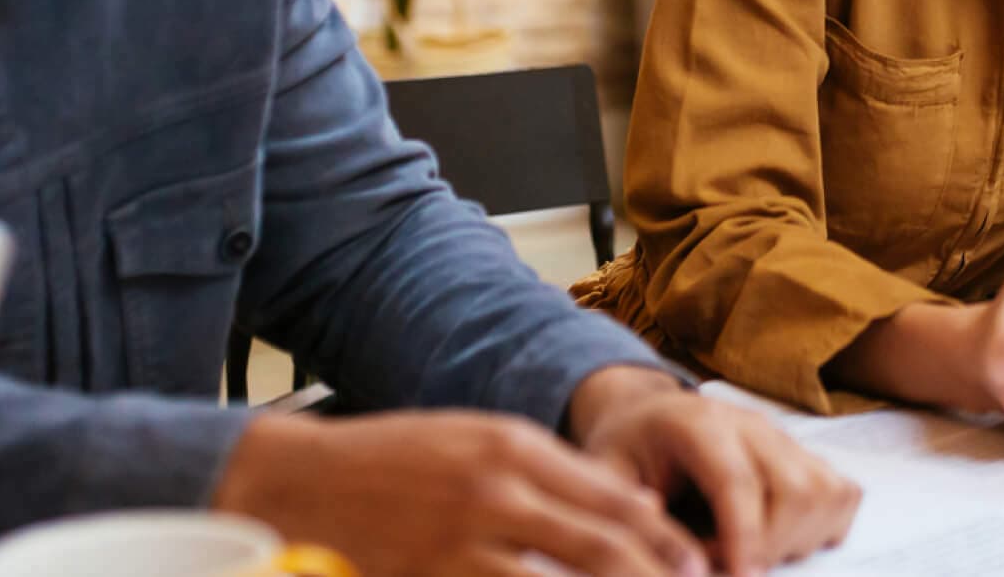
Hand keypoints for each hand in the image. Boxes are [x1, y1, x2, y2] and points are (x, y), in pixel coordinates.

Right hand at [213, 407, 710, 576]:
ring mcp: (462, 542)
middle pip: (599, 544)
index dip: (660, 535)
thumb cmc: (403, 456)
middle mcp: (497, 493)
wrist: (307, 482)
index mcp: (515, 449)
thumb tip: (634, 506)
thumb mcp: (485, 439)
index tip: (697, 561)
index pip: (611, 496)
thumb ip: (557, 471)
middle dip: (653, 573)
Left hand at [569, 367, 860, 575]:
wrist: (646, 414)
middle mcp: (752, 424)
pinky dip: (822, 527)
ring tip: (751, 554)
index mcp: (698, 423)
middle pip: (794, 490)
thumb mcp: (604, 476)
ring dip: (798, 539)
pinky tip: (781, 540)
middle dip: (769, 547)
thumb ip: (631, 514)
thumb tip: (677, 556)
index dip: (744, 539)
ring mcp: (784, 436)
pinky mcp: (804, 453)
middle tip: (723, 568)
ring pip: (825, 492)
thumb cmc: (624, 451)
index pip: (737, 481)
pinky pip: (841, 493)